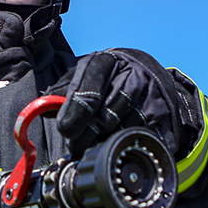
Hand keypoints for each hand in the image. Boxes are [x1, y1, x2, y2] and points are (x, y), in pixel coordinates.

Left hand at [45, 49, 184, 156]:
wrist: (152, 77)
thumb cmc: (110, 78)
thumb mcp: (86, 76)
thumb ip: (64, 91)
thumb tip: (44, 110)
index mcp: (107, 62)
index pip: (89, 90)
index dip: (74, 113)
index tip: (65, 129)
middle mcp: (132, 76)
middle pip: (104, 116)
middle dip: (85, 135)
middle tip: (76, 144)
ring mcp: (151, 96)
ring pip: (121, 131)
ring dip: (104, 142)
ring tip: (95, 142)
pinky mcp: (164, 117)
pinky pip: (140, 139)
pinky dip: (125, 145)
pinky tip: (117, 143)